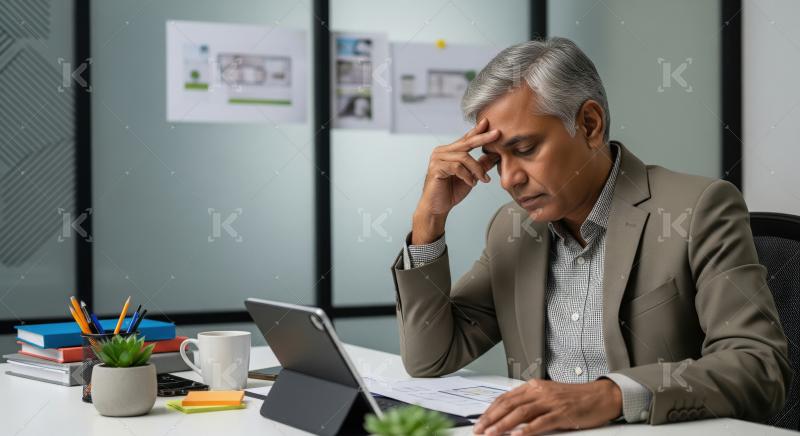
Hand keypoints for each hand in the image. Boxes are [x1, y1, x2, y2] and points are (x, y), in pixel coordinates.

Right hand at [412, 118, 499, 243]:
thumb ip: (481, 165)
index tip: (487, 122)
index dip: (476, 131)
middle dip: (483, 138)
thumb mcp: (471, 177)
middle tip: (497, 134)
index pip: (465, 139)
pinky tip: (471, 183)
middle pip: (465, 143)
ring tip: (483, 179)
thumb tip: (496, 155)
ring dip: (477, 169)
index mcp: (448, 152)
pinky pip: (457, 167)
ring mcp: (437, 159)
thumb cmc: (451, 192)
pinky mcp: (436, 168)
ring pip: (464, 157)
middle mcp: (441, 152)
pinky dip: (467, 176)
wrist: (437, 208)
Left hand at [473, 379, 621, 434]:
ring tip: (491, 434)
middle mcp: (539, 391)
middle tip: (479, 430)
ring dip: (503, 425)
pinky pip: (541, 422)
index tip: (480, 421)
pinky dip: (527, 430)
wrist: (601, 396)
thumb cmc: (575, 398)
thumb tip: (509, 416)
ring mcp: (550, 402)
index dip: (490, 410)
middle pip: (509, 405)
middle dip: (491, 418)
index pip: (505, 398)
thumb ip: (530, 403)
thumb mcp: (548, 396)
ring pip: (521, 413)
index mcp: (534, 386)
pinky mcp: (562, 413)